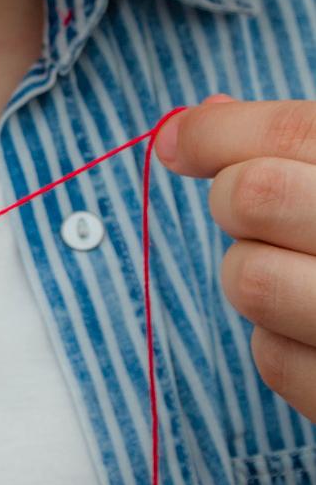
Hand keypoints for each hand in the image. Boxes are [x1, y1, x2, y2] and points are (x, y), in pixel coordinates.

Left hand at [156, 96, 315, 420]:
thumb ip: (307, 140)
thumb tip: (199, 123)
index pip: (293, 135)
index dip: (218, 132)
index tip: (181, 141)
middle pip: (253, 199)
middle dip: (234, 196)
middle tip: (257, 205)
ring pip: (249, 281)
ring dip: (250, 269)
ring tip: (295, 267)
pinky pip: (273, 361)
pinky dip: (277, 340)